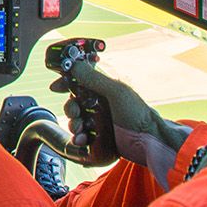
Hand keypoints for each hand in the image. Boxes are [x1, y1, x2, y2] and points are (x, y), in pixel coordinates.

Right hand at [50, 61, 188, 187]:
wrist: (149, 142)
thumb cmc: (138, 114)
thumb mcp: (116, 92)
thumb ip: (95, 79)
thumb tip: (75, 65)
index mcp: (105, 89)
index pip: (80, 81)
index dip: (67, 82)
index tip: (56, 87)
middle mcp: (101, 104)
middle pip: (75, 102)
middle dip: (70, 108)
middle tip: (76, 113)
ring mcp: (100, 121)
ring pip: (76, 120)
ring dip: (74, 124)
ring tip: (81, 130)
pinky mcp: (100, 138)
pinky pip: (82, 136)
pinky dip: (79, 138)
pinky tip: (83, 140)